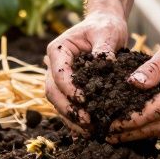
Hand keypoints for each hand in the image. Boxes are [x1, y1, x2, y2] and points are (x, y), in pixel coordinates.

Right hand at [44, 11, 128, 132]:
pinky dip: (75, 119)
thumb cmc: (105, 27)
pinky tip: (87, 132)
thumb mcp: (107, 33)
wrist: (105, 26)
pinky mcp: (69, 88)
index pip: (58, 73)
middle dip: (68, 109)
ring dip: (71, 118)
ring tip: (89, 130)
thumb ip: (104, 48)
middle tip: (87, 122)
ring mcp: (59, 78)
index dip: (69, 89)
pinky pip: (67, 106)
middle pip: (53, 92)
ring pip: (57, 102)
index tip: (85, 100)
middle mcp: (54, 65)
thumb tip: (104, 64)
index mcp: (58, 50)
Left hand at [107, 15, 159, 141]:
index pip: (155, 112)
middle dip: (132, 133)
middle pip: (159, 127)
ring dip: (142, 133)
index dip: (130, 121)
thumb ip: (153, 67)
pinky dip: (154, 126)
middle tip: (108, 135)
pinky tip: (138, 125)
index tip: (110, 125)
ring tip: (118, 134)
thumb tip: (133, 84)